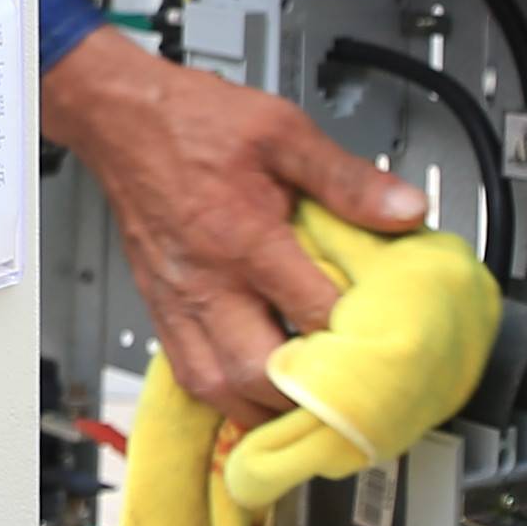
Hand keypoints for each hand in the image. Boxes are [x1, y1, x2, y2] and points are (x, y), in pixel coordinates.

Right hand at [43, 29, 423, 423]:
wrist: (120, 118)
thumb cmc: (194, 123)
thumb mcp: (282, 131)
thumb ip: (346, 178)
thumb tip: (406, 210)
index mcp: (244, 237)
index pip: (311, 313)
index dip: (354, 338)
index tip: (386, 346)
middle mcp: (207, 280)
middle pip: (257, 372)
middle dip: (305, 394)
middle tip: (344, 395)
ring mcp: (178, 299)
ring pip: (217, 388)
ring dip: (262, 407)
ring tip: (301, 404)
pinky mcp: (159, 306)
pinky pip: (187, 374)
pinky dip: (224, 395)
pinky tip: (252, 390)